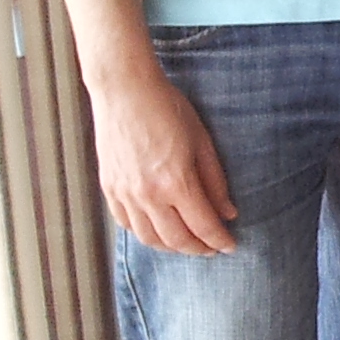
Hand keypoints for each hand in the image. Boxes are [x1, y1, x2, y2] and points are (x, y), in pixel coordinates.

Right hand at [93, 66, 237, 253]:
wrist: (125, 90)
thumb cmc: (168, 108)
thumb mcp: (202, 141)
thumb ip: (215, 181)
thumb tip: (228, 213)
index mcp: (175, 182)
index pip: (203, 226)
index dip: (219, 240)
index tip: (231, 246)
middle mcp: (147, 194)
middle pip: (176, 239)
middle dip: (198, 249)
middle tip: (212, 249)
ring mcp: (124, 193)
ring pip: (148, 238)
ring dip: (172, 247)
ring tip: (188, 243)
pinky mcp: (108, 188)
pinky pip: (126, 224)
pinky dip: (145, 233)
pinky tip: (158, 230)